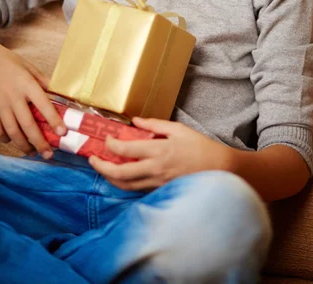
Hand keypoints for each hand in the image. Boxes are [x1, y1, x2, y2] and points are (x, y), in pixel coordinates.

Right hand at [0, 33, 65, 157]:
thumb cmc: (7, 61)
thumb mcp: (28, 66)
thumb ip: (43, 81)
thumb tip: (59, 93)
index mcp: (27, 84)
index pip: (44, 105)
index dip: (54, 120)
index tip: (63, 133)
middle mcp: (13, 96)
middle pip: (28, 125)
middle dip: (39, 142)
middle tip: (49, 153)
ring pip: (12, 131)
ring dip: (23, 145)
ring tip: (33, 152)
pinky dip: (5, 138)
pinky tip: (13, 140)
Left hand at [89, 116, 231, 190]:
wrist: (220, 170)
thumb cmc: (200, 147)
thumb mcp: (178, 129)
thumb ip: (154, 125)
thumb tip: (134, 122)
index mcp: (158, 151)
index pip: (126, 151)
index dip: (111, 146)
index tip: (105, 139)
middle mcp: (155, 170)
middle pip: (120, 174)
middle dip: (101, 167)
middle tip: (92, 159)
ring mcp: (157, 183)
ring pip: (126, 186)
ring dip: (110, 178)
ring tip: (102, 168)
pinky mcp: (161, 191)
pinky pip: (137, 189)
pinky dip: (125, 183)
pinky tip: (121, 176)